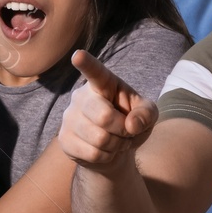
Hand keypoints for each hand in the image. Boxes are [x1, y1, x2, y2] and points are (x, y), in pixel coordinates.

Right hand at [58, 51, 158, 170]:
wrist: (113, 148)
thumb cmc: (129, 122)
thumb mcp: (147, 115)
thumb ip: (147, 114)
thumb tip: (131, 124)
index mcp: (102, 84)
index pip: (94, 71)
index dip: (86, 63)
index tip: (78, 55)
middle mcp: (81, 97)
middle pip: (104, 116)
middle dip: (123, 130)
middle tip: (126, 132)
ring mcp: (69, 118)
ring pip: (100, 139)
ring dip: (117, 145)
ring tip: (117, 142)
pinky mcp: (64, 139)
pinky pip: (93, 154)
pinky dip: (107, 157)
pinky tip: (105, 151)